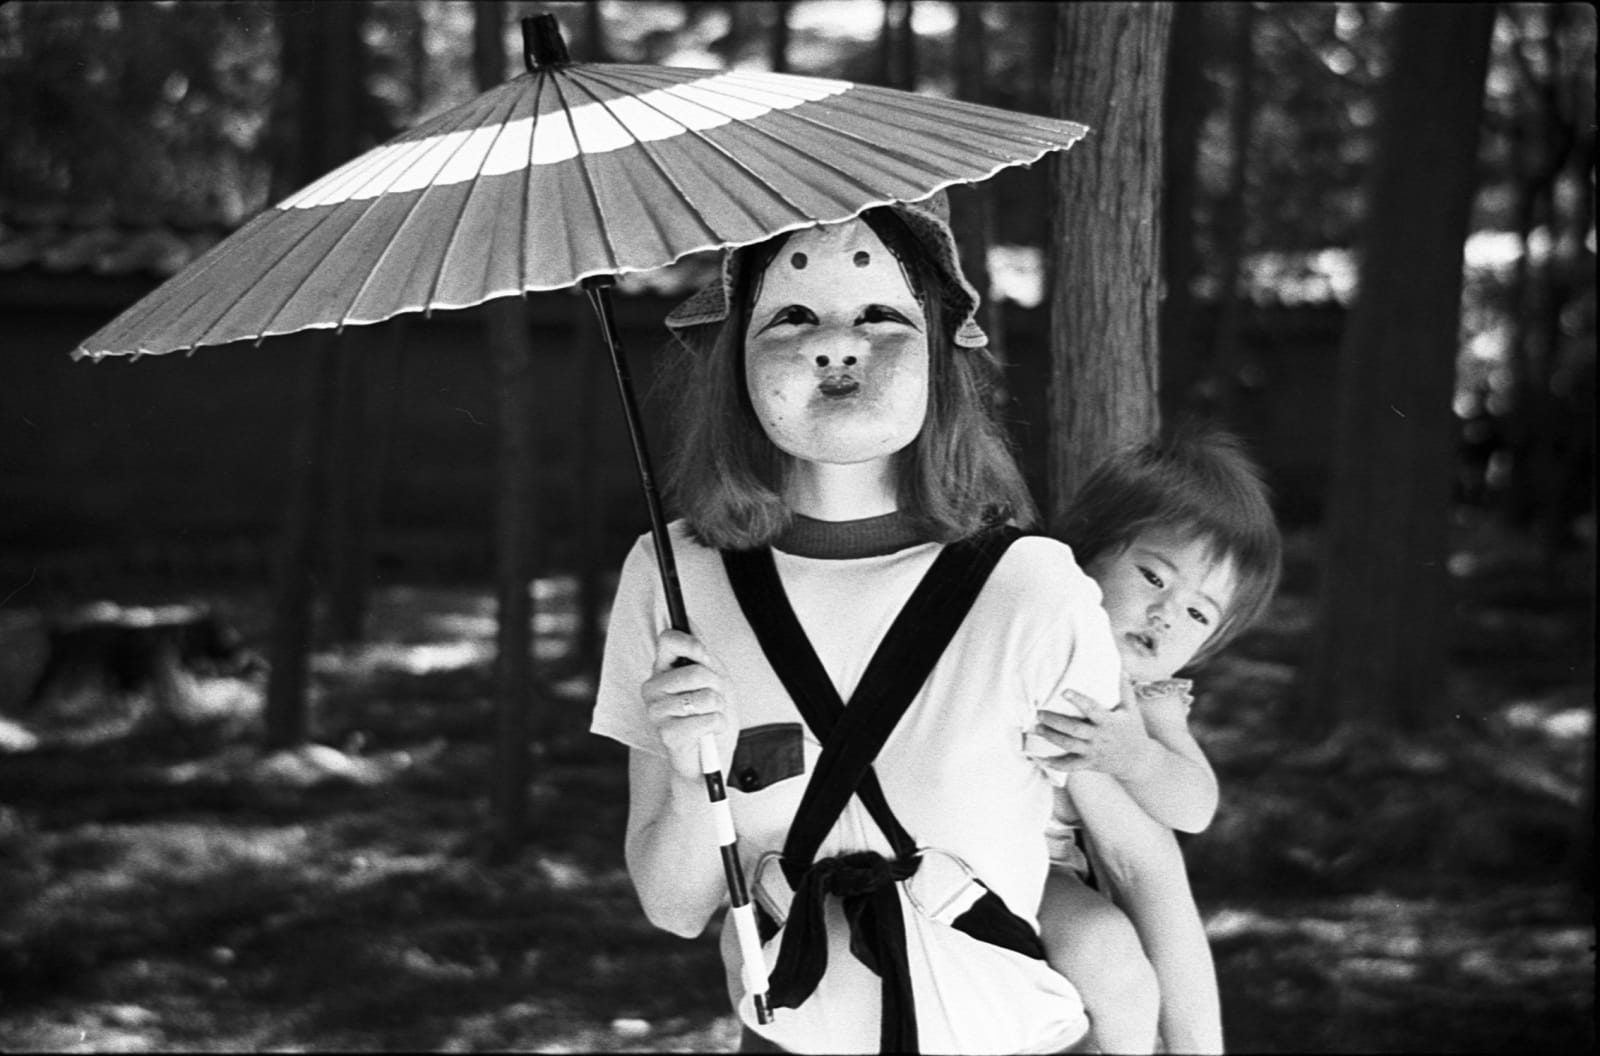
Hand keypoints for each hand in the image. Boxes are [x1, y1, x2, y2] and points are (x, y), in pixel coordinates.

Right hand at [640, 629, 737, 780]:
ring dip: (719, 709)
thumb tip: (689, 620)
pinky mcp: (667, 735)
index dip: (693, 644)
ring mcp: (656, 712)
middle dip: (717, 686)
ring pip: (706, 697)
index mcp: (661, 670)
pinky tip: (709, 733)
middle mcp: (652, 689)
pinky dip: (719, 726)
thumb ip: (700, 651)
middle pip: (696, 671)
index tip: (705, 656)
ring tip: (710, 716)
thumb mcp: (712, 676)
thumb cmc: (711, 713)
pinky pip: (709, 719)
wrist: (711, 757)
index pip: (669, 639)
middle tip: (714, 699)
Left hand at [1030, 689, 1158, 781]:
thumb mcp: (1131, 710)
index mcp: (1108, 722)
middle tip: (1039, 713)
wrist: (1139, 761)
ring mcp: (1093, 752)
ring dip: (1051, 737)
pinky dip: (1054, 764)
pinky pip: (1070, 766)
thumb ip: (1124, 689)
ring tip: (1037, 728)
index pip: (1092, 709)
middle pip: (1074, 729)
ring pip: (1068, 745)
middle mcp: (1099, 737)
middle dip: (1055, 721)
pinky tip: (1040, 759)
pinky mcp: (1089, 763)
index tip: (1064, 691)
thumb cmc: (1133, 730)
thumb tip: (1121, 669)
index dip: (1078, 700)